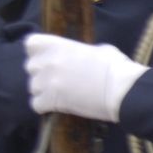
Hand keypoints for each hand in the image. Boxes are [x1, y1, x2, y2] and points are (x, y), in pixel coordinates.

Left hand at [24, 34, 146, 122]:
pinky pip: (36, 104)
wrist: (123, 91)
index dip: (36, 52)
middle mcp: (50, 61)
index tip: (45, 59)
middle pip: (30, 67)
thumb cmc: (116, 68)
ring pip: (32, 87)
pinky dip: (44, 107)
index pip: (31, 44)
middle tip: (55, 81)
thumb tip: (82, 56)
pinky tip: (56, 107)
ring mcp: (48, 81)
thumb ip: (82, 52)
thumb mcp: (100, 50)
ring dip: (42, 92)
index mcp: (60, 46)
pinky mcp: (50, 100)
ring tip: (58, 96)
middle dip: (41, 74)